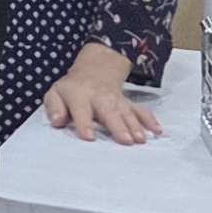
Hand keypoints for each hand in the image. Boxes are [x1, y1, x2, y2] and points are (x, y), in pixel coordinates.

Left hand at [41, 43, 157, 143]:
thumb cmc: (70, 90)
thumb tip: (57, 121)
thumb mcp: (55, 93)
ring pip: (126, 112)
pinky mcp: (128, 103)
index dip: (84, 123)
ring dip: (135, 125)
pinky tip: (157, 131)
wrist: (93, 72)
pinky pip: (140, 110)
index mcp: (79, 95)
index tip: (89, 137)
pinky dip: (150, 120)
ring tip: (140, 139)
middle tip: (125, 140)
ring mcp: (116, 100)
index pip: (81, 110)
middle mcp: (100, 97)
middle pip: (109, 111)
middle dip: (117, 126)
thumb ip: (54, 107)